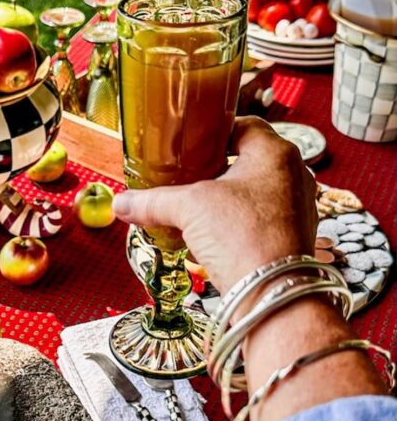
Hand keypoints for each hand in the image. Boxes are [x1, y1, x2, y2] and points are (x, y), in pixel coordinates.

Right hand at [112, 117, 317, 296]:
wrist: (271, 295)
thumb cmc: (242, 238)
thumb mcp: (189, 209)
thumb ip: (153, 201)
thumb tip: (121, 204)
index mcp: (275, 152)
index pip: (244, 125)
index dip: (214, 131)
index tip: (192, 141)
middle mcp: (294, 175)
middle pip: (250, 158)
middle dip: (217, 167)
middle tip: (188, 173)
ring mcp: (299, 206)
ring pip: (257, 189)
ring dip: (228, 195)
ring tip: (198, 205)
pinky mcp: (295, 235)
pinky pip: (264, 216)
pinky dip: (240, 219)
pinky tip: (215, 232)